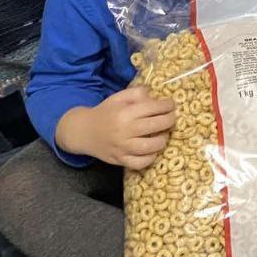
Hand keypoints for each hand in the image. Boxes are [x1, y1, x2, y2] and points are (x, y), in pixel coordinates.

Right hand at [56, 86, 175, 169]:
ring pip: (150, 147)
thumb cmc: (106, 112)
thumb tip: (156, 96)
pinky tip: (153, 150)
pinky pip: (140, 163)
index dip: (167, 105)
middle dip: (170, 120)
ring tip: (164, 134)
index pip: (153, 108)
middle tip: (172, 117)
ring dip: (163, 139)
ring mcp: (122, 148)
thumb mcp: (119, 97)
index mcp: (124, 113)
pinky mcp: (119, 160)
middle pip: (156, 126)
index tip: (171, 104)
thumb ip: (138, 93)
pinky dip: (150, 158)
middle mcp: (124, 131)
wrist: (83, 132)